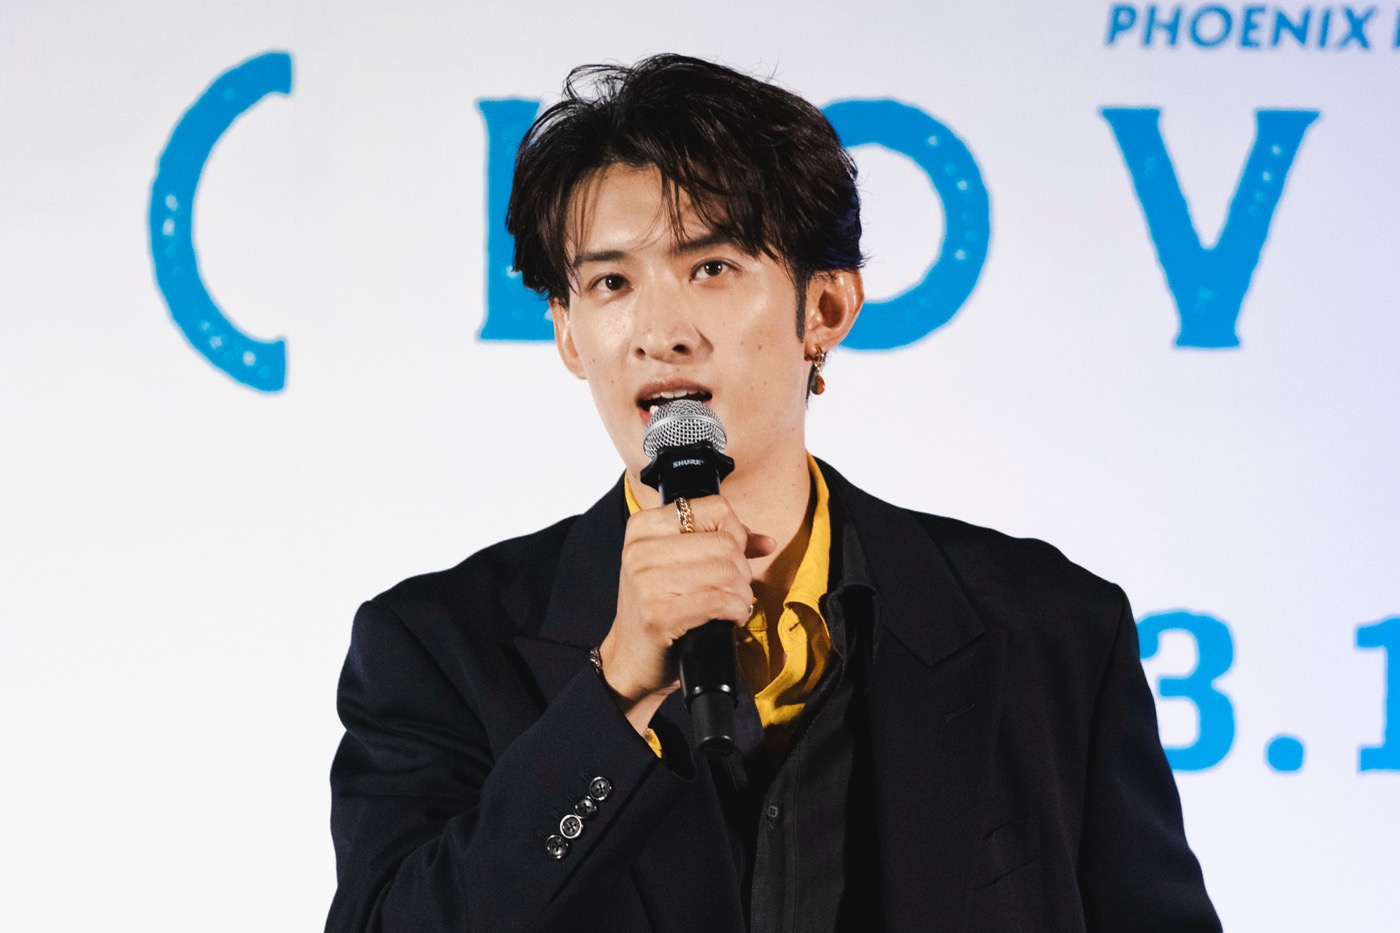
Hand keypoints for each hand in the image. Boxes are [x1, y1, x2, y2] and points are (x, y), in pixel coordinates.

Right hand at [598, 495, 774, 734]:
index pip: (715, 508)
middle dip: (741, 570)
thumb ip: (722, 544)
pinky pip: (720, 601)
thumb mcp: (680, 565)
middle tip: (732, 589)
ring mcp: (646, 581)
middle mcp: (641, 549)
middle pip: (726, 542)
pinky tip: (729, 619)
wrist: (631, 659)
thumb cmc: (658, 608)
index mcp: (644, 526)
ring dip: (741, 595)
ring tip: (731, 606)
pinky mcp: (659, 613)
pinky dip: (735, 611)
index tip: (731, 557)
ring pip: (727, 572)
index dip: (736, 533)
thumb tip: (767, 542)